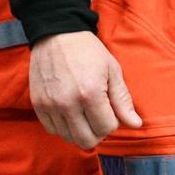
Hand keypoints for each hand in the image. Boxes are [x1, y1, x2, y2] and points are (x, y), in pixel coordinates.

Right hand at [29, 30, 142, 148]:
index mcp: (91, 93)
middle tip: (98, 114)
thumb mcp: (112, 69)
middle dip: (98, 131)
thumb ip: (123, 100)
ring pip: (69, 138)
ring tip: (84, 110)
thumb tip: (136, 125)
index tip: (110, 108)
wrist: (58, 34)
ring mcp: (51, 106)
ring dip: (80, 130)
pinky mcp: (38, 105)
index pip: (107, 129)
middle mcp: (68, 103)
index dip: (113, 121)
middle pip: (87, 140)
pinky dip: (63, 126)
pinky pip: (53, 130)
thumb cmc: (88, 51)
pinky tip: (69, 110)